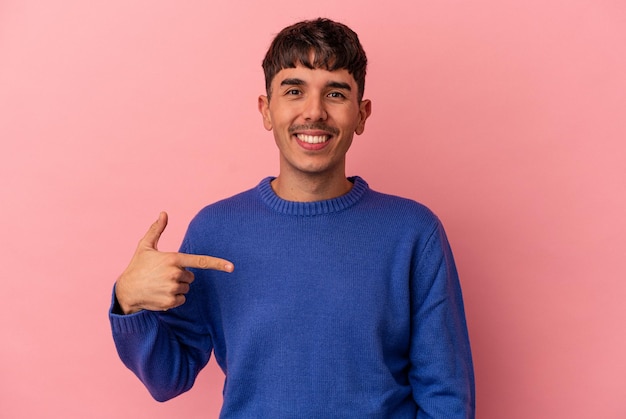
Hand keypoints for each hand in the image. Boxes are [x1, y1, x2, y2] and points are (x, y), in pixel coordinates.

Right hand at [115, 212, 233, 313]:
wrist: (126, 291)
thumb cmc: (137, 266)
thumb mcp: (145, 246)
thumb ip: (157, 229)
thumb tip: (164, 213)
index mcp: (173, 259)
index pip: (200, 261)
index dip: (218, 264)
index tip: (232, 267)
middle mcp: (175, 274)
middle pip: (191, 276)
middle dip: (181, 276)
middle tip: (163, 275)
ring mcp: (172, 289)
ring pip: (186, 289)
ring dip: (177, 288)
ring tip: (160, 285)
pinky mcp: (170, 302)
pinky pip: (182, 300)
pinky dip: (174, 299)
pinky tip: (160, 294)